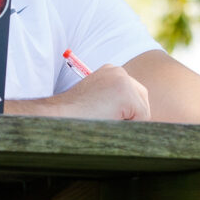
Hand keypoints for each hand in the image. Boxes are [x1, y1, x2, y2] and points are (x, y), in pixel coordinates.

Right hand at [7, 63, 150, 121]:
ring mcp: (124, 81)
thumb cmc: (73, 117)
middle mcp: (119, 71)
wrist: (56, 118)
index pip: (134, 95)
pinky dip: (128, 127)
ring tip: (103, 122)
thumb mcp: (97, 104)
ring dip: (127, 123)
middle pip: (143, 101)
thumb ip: (114, 104)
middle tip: (107, 123)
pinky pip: (142, 118)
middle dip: (132, 118)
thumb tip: (140, 120)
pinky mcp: (126, 94)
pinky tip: (106, 122)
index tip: (108, 120)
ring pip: (143, 111)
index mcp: (111, 72)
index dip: (126, 114)